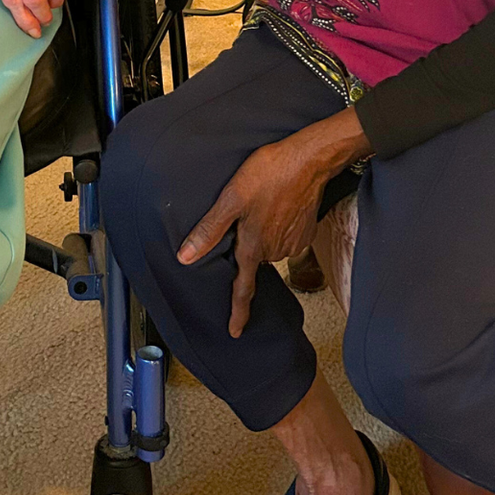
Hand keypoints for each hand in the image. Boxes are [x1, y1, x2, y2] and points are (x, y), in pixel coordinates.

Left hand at [176, 109, 370, 336]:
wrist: (309, 161)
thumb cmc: (267, 174)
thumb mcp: (230, 198)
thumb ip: (209, 230)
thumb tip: (186, 257)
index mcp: (253, 247)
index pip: (244, 289)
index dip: (238, 313)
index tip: (236, 333)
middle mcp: (274, 251)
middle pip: (254, 259)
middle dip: (248, 243)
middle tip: (247, 213)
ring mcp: (293, 244)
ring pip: (270, 246)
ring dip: (263, 231)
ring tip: (263, 204)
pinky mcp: (306, 233)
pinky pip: (286, 236)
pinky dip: (279, 225)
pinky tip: (277, 205)